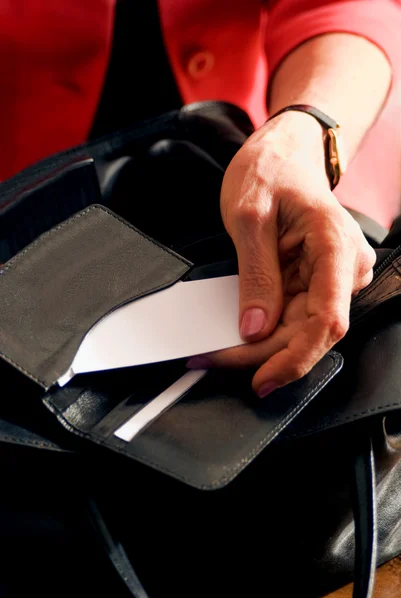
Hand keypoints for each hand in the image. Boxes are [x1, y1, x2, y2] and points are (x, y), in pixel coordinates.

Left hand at [186, 112, 375, 396]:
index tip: (261, 379)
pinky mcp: (317, 281)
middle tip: (211, 358)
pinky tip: (236, 333)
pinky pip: (292, 317)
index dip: (295, 358)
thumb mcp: (249, 217)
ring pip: (298, 330)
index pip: (326, 320)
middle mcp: (343, 267)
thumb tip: (254, 328)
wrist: (282, 155)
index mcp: (335, 245)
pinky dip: (263, 329)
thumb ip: (255, 275)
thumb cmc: (270, 171)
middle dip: (259, 353)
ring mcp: (332, 276)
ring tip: (214, 350)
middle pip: (306, 332)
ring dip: (258, 346)